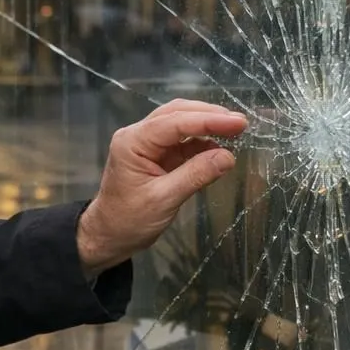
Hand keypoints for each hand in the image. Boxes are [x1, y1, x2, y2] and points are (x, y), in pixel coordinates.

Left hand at [77, 99, 247, 274]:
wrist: (109, 236)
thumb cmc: (129, 221)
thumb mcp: (164, 200)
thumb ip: (196, 175)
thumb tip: (228, 157)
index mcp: (132, 142)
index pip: (174, 122)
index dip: (208, 120)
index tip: (237, 123)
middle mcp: (138, 136)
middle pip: (177, 114)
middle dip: (209, 116)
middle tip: (241, 123)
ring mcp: (148, 144)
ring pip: (180, 123)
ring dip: (207, 125)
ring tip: (235, 131)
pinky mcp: (158, 155)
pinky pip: (182, 141)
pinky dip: (202, 141)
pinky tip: (219, 147)